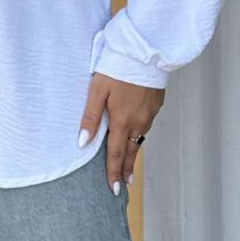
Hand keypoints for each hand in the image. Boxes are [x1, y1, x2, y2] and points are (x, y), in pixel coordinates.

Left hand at [78, 74, 165, 193]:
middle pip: (131, 151)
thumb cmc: (118, 67)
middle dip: (126, 169)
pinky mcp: (156, 104)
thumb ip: (90, 117)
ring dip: (133, 153)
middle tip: (125, 185)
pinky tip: (137, 136)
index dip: (114, 172)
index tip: (114, 189)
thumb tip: (83, 142)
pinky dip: (140, 136)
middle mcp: (139, 121)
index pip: (116, 153)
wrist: (146, 52)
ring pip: (140, 139)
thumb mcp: (98, 90)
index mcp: (122, 120)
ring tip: (129, 165)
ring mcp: (150, 114)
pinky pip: (146, 126)